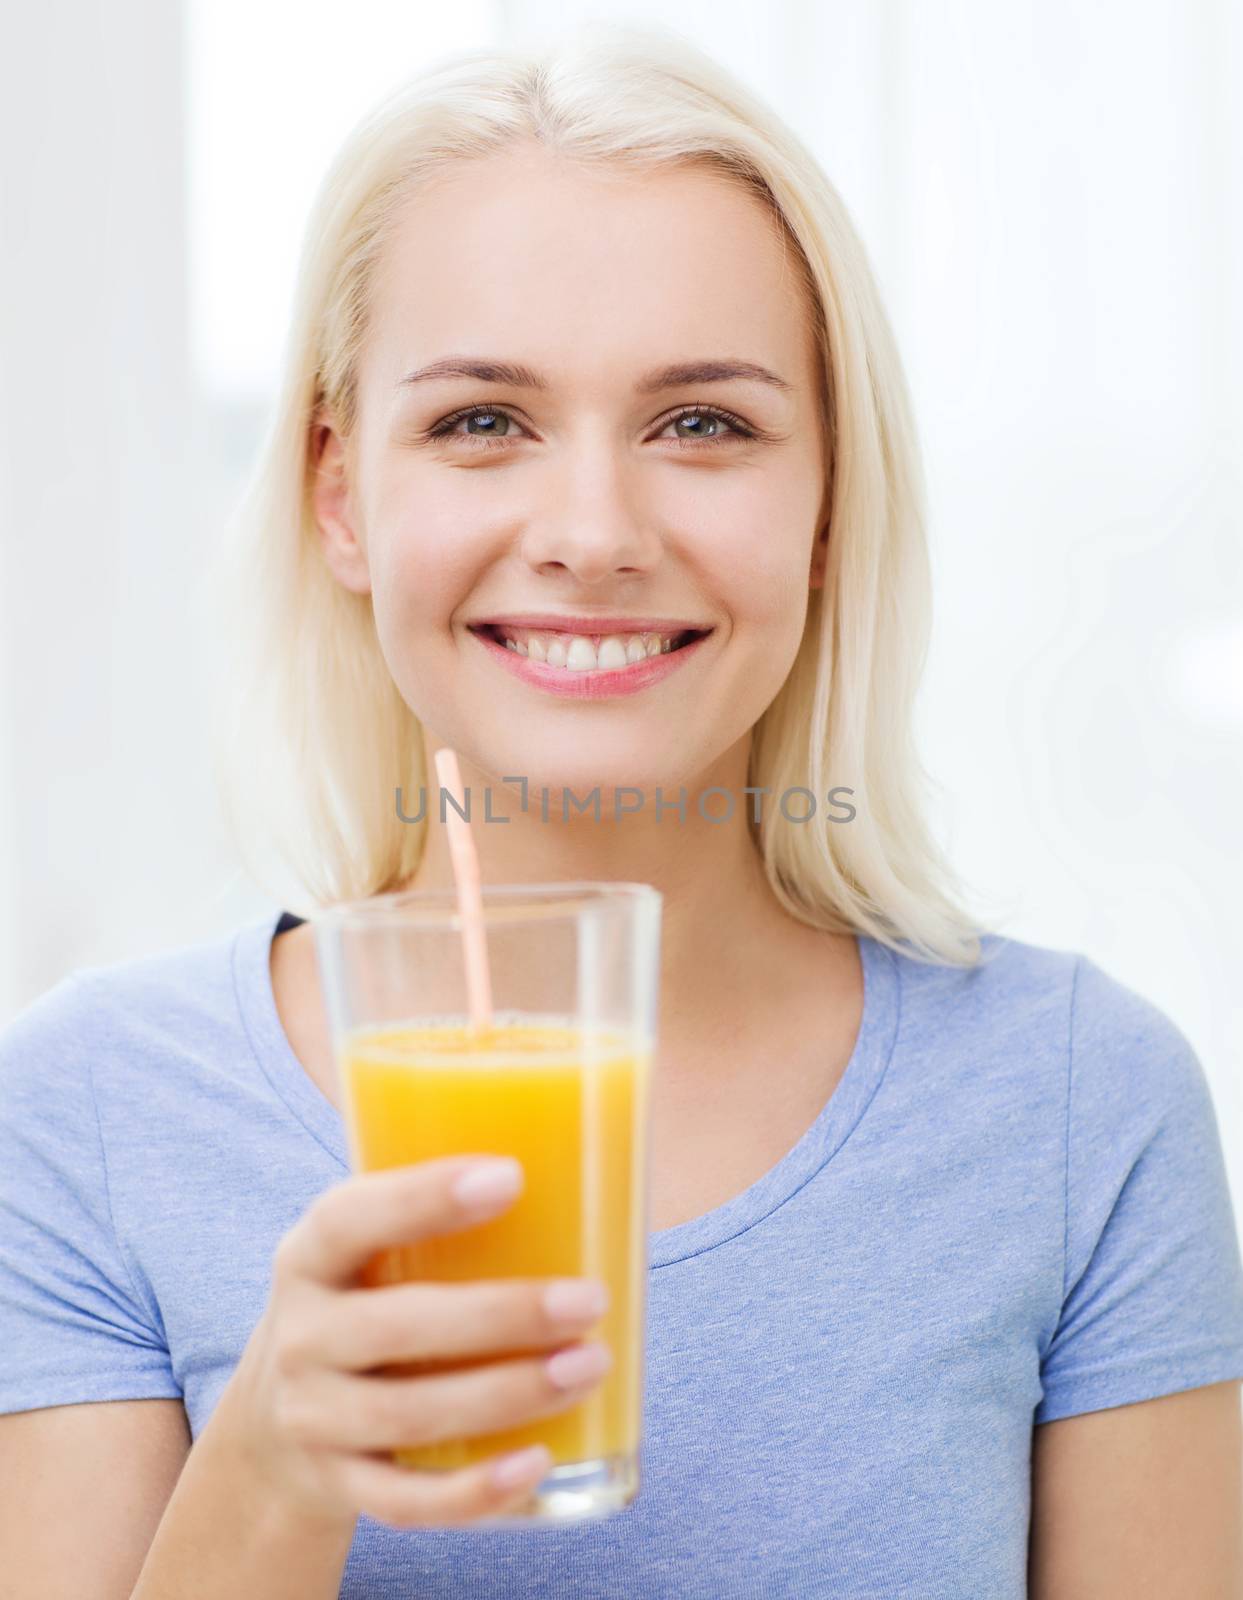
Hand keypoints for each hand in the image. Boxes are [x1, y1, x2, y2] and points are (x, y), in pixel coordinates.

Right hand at [218, 1155, 610, 1529]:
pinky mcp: (340, 1487)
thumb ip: (439, 1210)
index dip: (424, 1197)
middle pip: (398, 1328)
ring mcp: (314, 1418)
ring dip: (508, 1394)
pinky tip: (538, 1464)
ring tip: (591, 1365)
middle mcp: (302, 1337)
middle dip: (502, 1315)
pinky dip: (472, 1492)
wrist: (273, 1425)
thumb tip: (586, 1155)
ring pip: (410, 1414)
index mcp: (311, 1256)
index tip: (511, 1176)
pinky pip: (405, 1502)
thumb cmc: (366, 1301)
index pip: (350, 1218)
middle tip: (590, 1299)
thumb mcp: (369, 1248)